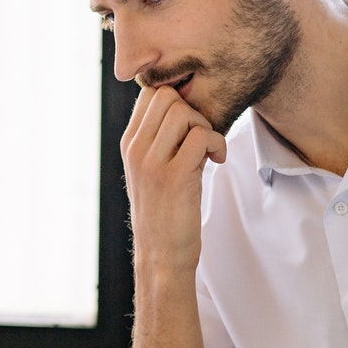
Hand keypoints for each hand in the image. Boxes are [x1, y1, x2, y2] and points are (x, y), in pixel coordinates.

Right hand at [122, 84, 227, 275]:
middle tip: (200, 137)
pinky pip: (201, 136)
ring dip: (205, 127)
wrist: (162, 253)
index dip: (177, 99)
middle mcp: (135, 149)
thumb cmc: (164, 211)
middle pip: (166, 96)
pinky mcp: (174, 176)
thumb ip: (161, 139)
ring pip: (183, 112)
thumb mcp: (152, 169)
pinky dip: (217, 143)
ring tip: (208, 151)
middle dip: (192, 110)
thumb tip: (184, 106)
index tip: (190, 124)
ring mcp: (152, 162)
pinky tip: (217, 159)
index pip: (149, 94)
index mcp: (129, 144)